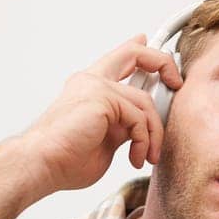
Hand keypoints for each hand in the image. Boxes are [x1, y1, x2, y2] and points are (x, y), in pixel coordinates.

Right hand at [16, 34, 183, 193]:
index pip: (121, 59)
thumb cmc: (65, 159)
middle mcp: (91, 81)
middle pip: (135, 53)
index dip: (144, 53)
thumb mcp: (106, 140)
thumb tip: (140, 128)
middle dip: (163, 63)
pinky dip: (144, 142)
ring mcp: (96, 86)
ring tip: (147, 157)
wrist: (42, 164)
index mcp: (89, 88)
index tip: (163, 61)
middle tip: (176, 83)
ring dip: (154, 134)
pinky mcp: (102, 98)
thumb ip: (123, 127)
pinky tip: (136, 159)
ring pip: (145, 101)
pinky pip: (139, 118)